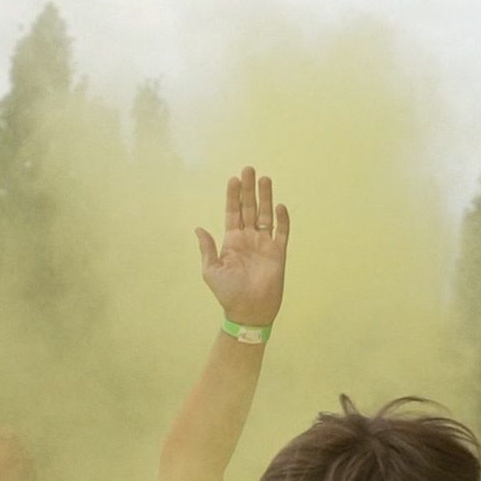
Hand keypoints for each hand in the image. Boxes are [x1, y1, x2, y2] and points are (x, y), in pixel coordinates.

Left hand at [194, 167, 288, 328]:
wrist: (248, 311)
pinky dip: (282, 219)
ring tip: (265, 179)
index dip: (233, 196)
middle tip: (249, 169)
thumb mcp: (211, 270)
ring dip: (265, 197)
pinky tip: (279, 206)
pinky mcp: (278, 253)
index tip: (234, 179)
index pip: (233, 213)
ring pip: (265, 215)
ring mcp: (264, 244)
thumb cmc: (227, 293)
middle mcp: (249, 238)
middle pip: (249, 208)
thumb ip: (207, 248)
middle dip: (249, 190)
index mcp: (232, 241)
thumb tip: (198, 228)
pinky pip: (281, 232)